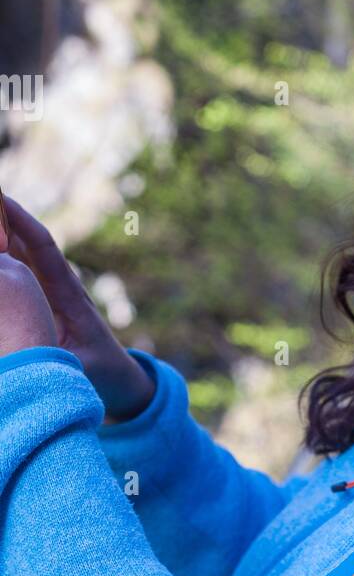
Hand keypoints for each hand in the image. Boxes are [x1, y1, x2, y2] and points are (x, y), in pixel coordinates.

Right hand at [0, 193, 155, 423]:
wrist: (119, 377)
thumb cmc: (103, 372)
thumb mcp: (80, 369)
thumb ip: (61, 364)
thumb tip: (38, 361)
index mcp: (69, 294)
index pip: (43, 249)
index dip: (22, 223)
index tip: (1, 198)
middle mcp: (60, 284)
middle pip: (27, 241)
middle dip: (4, 216)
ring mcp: (50, 290)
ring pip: (19, 253)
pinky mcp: (43, 300)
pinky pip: (17, 270)